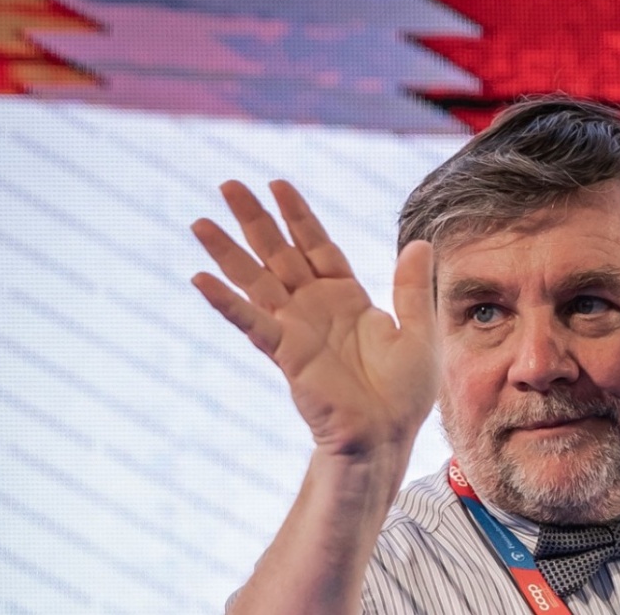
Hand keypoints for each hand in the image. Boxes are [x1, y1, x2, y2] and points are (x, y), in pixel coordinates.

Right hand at [191, 180, 437, 456]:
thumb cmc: (403, 393)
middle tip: (227, 185)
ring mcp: (296, 328)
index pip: (316, 245)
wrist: (386, 435)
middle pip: (278, 253)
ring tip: (200, 222)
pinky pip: (251, 322)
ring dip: (228, 252)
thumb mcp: (418, 331)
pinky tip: (200, 279)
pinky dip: (226, 302)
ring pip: (256, 280)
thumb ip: (411, 287)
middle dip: (254, 220)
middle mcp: (315, 307)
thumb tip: (419, 242)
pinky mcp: (285, 353)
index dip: (297, 215)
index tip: (277, 184)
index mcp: (347, 297)